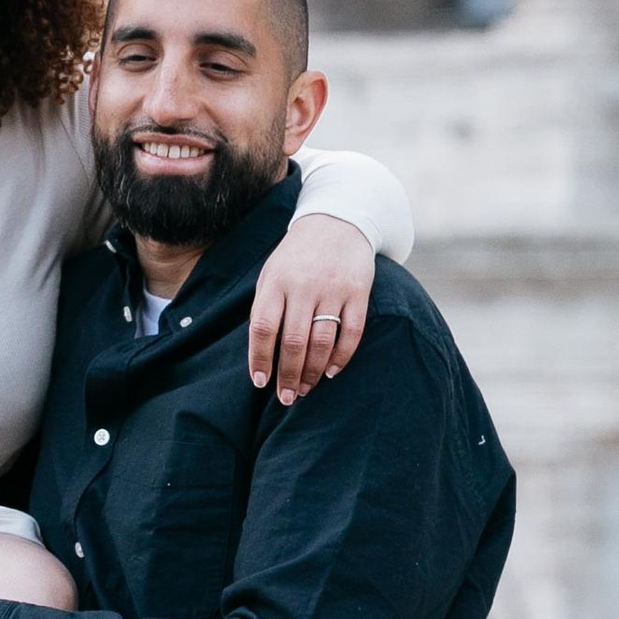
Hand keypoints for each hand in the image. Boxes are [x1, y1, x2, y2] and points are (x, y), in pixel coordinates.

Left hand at [248, 213, 374, 404]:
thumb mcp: (272, 273)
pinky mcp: (359, 291)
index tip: (260, 383)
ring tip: (305, 390)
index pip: (264, 328)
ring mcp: (333, 289)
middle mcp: (304, 285)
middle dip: (289, 376)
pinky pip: (352, 332)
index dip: (261, 359)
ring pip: (322, 342)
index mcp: (277, 281)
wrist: (337, 221)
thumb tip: (260, 352)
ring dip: (313, 372)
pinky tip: (331, 372)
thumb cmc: (297, 256)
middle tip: (286, 398)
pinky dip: (342, 357)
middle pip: (294, 341)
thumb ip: (265, 307)